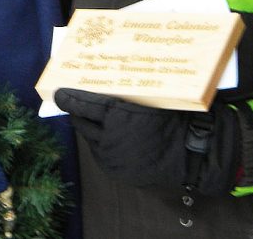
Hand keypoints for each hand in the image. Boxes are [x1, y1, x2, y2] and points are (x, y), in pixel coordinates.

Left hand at [55, 88, 239, 194]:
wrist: (195, 155)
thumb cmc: (177, 119)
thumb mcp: (152, 98)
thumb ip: (127, 93)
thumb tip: (106, 82)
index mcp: (118, 114)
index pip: (82, 103)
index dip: (68, 97)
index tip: (57, 92)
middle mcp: (109, 136)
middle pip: (81, 121)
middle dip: (77, 111)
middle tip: (73, 101)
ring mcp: (111, 156)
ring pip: (89, 137)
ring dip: (89, 127)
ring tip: (91, 118)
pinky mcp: (116, 170)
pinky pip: (101, 152)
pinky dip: (101, 143)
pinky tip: (107, 136)